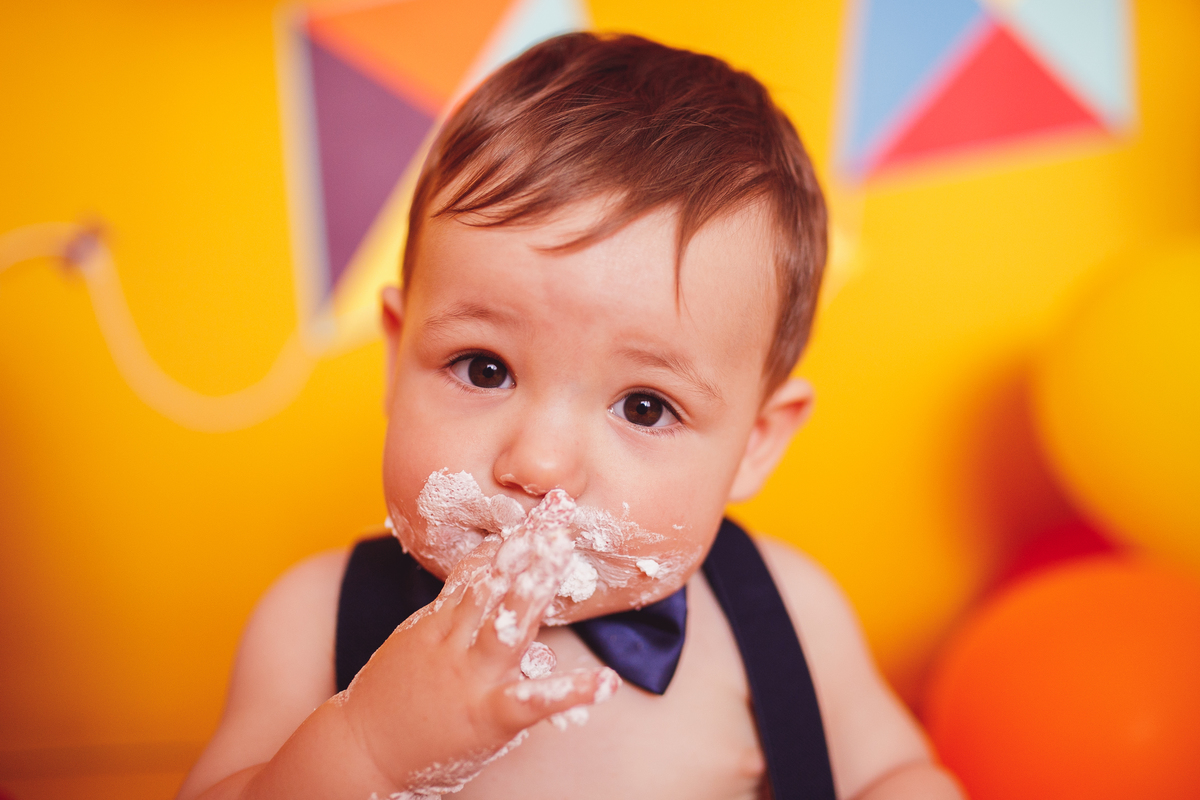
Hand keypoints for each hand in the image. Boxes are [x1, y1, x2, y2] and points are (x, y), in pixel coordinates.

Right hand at [339, 490, 620, 796]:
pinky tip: (604, 682)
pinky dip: (570, 693)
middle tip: (558, 515)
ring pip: (507, 628)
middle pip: (494, 585)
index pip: (479, 570)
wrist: (357, 752)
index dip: (511, 538)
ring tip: (563, 557)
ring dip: (534, 590)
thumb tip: (484, 574)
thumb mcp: (415, 640)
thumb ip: (452, 611)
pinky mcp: (487, 716)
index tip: (542, 508)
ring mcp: (472, 678)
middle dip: (527, 549)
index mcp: (440, 622)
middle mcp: (456, 642)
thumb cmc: (391, 697)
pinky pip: (532, 702)